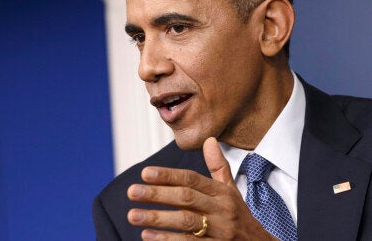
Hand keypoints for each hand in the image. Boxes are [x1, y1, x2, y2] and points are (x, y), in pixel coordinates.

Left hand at [126, 137, 276, 239]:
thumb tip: (209, 140)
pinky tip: (147, 237)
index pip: (192, 180)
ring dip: (157, 218)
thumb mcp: (231, 190)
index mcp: (222, 192)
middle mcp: (220, 210)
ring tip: (133, 215)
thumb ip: (218, 166)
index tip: (145, 173)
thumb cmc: (239, 215)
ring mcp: (218, 231)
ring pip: (186, 222)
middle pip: (186, 198)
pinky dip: (166, 240)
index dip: (168, 176)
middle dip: (158, 194)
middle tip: (132, 191)